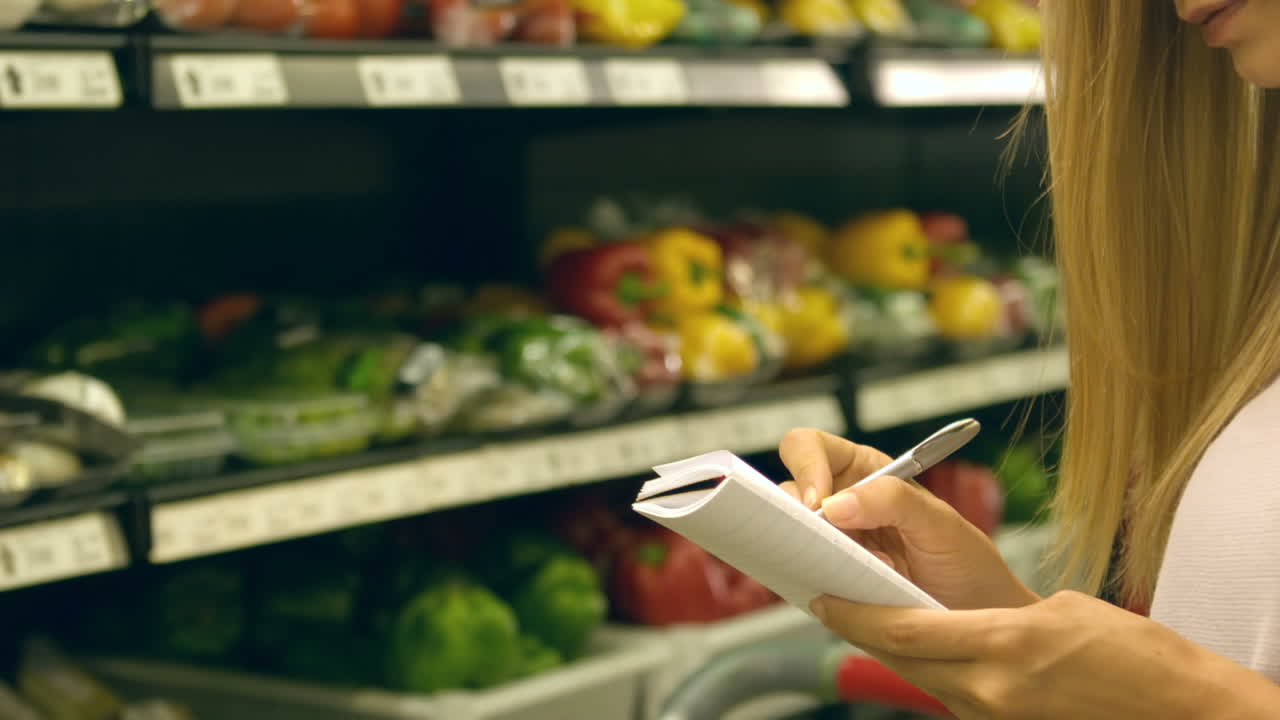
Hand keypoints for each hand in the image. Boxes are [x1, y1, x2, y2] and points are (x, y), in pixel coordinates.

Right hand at [779, 429, 1033, 608]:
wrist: (979, 621)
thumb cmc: (967, 566)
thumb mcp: (940, 524)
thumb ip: (893, 500)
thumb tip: (834, 504)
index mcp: (866, 473)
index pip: (811, 447)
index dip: (804, 466)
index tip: (817, 502)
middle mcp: (841, 503)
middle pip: (786, 487)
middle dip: (793, 509)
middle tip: (818, 538)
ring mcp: (831, 543)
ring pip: (787, 532)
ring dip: (808, 548)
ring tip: (850, 568)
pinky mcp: (827, 579)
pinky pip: (798, 571)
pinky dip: (809, 578)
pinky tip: (841, 587)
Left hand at [810, 591, 1274, 719]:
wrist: (1182, 712)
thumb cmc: (1134, 654)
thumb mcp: (1061, 612)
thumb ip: (998, 618)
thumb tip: (961, 623)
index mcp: (1002, 646)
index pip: (902, 631)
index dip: (853, 615)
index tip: (820, 597)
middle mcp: (989, 690)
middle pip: (902, 658)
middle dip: (860, 631)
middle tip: (830, 604)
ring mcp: (996, 715)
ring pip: (924, 678)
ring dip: (894, 650)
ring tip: (869, 618)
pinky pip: (954, 694)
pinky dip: (931, 670)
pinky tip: (924, 650)